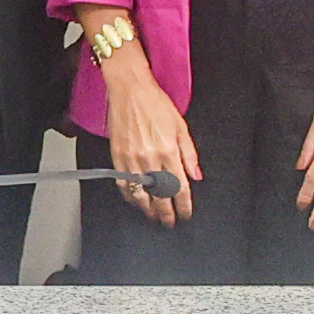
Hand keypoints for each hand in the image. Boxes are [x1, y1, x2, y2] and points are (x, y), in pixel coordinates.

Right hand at [103, 67, 201, 225]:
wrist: (131, 91)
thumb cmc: (156, 104)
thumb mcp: (181, 127)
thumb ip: (190, 154)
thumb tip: (196, 176)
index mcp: (169, 152)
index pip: (179, 188)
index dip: (183, 206)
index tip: (185, 214)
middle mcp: (150, 159)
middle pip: (159, 196)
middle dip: (165, 213)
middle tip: (169, 222)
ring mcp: (132, 159)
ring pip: (140, 194)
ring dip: (147, 208)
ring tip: (152, 216)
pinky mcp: (117, 156)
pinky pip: (123, 183)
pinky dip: (129, 195)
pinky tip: (135, 201)